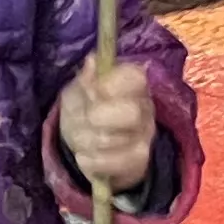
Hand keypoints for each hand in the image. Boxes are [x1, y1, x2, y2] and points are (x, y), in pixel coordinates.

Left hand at [54, 57, 154, 202]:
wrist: (87, 146)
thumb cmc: (83, 110)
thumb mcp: (78, 91)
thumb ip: (85, 79)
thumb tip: (92, 60)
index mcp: (132, 84)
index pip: (136, 76)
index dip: (112, 84)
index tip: (91, 91)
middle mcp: (145, 108)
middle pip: (133, 113)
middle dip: (100, 117)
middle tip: (86, 119)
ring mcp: (146, 136)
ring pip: (120, 140)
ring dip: (89, 140)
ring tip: (80, 138)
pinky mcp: (140, 161)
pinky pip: (118, 163)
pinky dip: (94, 161)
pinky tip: (84, 156)